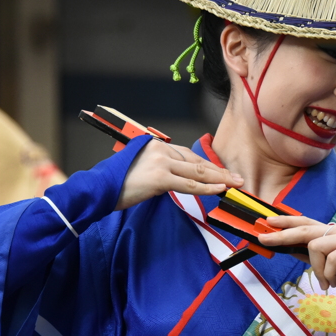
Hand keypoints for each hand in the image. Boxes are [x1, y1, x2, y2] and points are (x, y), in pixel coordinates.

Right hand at [116, 141, 242, 208]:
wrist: (98, 189)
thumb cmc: (117, 183)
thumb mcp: (142, 170)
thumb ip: (163, 170)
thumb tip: (180, 180)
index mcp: (157, 146)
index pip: (189, 156)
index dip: (209, 166)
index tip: (223, 173)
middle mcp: (161, 150)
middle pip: (197, 162)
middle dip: (220, 171)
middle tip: (237, 178)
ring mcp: (161, 162)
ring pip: (197, 172)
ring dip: (220, 179)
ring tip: (235, 184)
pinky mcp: (160, 177)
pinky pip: (190, 184)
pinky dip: (207, 188)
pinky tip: (220, 190)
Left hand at [261, 216, 335, 300]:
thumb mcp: (328, 266)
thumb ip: (311, 256)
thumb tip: (289, 249)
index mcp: (330, 233)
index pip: (305, 222)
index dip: (285, 221)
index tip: (266, 223)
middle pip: (305, 229)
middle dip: (282, 235)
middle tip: (264, 239)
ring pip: (316, 246)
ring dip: (316, 269)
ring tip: (325, 282)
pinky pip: (332, 259)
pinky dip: (329, 274)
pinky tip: (334, 282)